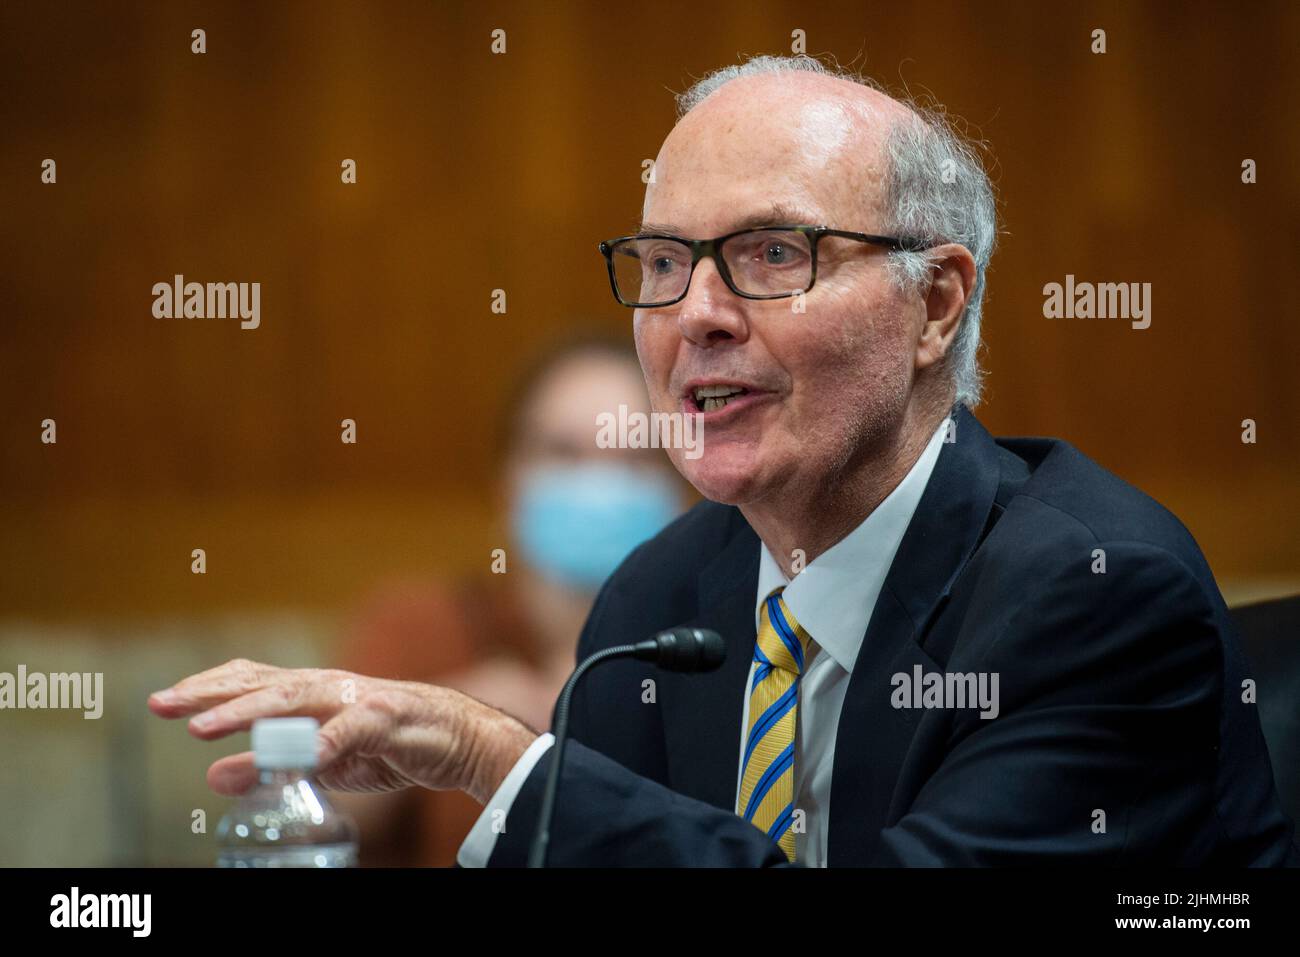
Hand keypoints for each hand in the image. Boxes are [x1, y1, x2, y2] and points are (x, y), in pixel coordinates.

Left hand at [147, 658, 539, 802]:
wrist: (457, 736)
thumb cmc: (387, 743)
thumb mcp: (321, 762)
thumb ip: (270, 764)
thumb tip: (214, 776)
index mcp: (311, 692)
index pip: (250, 680)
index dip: (207, 688)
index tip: (162, 700)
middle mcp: (329, 687)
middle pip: (262, 684)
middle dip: (211, 695)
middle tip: (164, 705)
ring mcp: (357, 700)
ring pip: (296, 700)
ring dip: (248, 714)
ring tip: (206, 729)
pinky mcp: (386, 721)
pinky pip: (351, 731)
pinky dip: (324, 741)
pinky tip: (300, 755)